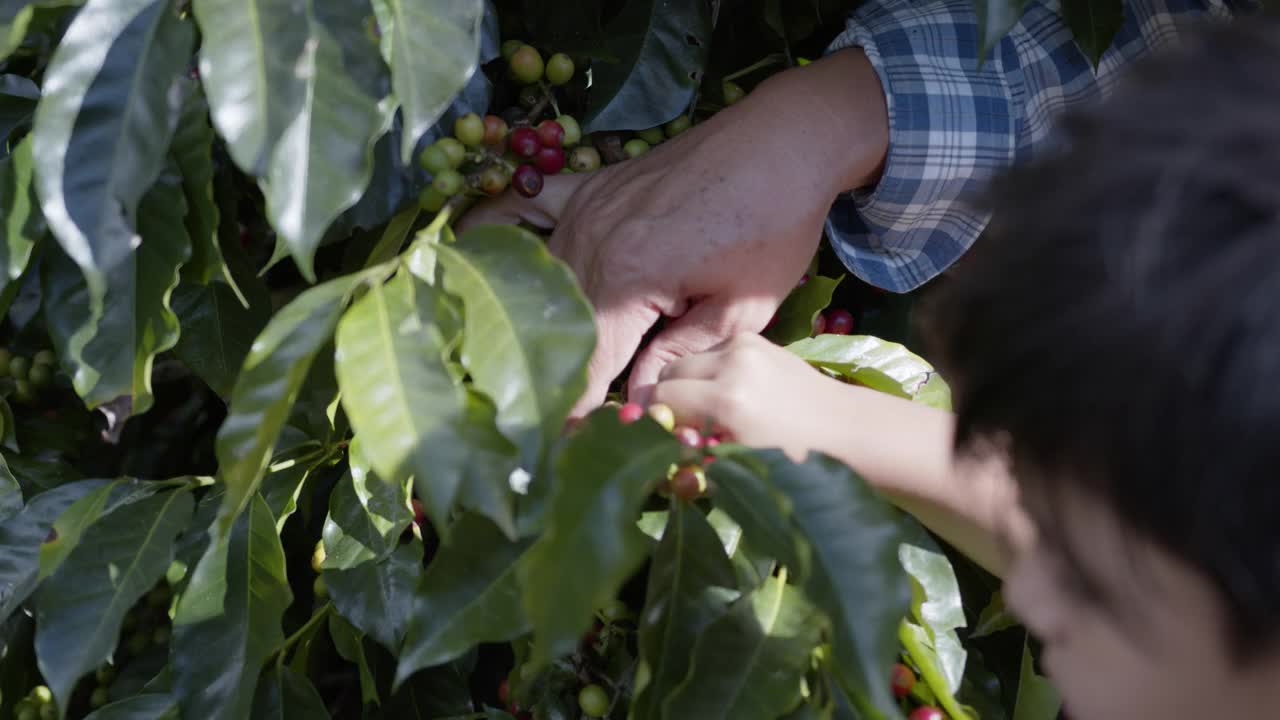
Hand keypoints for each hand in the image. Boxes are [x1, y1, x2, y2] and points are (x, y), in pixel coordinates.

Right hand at [458, 49, 887, 416]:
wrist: (785, 141)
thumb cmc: (776, 226)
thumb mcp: (741, 307)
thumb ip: (679, 353)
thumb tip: (636, 398)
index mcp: (629, 278)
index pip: (590, 360)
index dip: (577, 408)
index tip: (563, 444)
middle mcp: (592, 241)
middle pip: (561, 322)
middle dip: (559, 369)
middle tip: (554, 411)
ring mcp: (585, 208)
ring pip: (547, 278)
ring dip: (546, 317)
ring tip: (536, 361)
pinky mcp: (590, 186)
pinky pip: (532, 209)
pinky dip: (506, 231)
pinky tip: (486, 257)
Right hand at [650, 333, 838, 460]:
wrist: (840, 424)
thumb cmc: (792, 456)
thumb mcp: (738, 460)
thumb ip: (692, 449)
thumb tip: (657, 435)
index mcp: (728, 399)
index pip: (661, 396)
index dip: (660, 418)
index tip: (673, 433)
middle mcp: (733, 363)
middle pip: (669, 372)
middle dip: (671, 397)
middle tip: (691, 422)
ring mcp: (744, 344)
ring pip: (688, 360)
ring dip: (691, 382)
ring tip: (716, 406)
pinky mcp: (752, 337)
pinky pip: (711, 352)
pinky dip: (712, 371)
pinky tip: (736, 389)